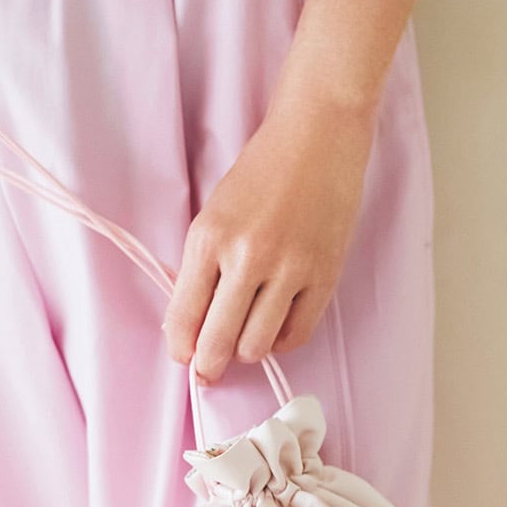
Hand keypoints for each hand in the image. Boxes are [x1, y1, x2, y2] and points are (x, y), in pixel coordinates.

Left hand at [161, 92, 377, 385]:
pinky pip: (297, 333)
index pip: (185, 314)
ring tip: (246, 338)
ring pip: (258, 345)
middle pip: (219, 341)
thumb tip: (192, 322)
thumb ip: (202, 267)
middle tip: (209, 370)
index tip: (185, 356)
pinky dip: (281, 341)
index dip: (182, 347)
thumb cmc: (261, 172)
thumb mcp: (214, 213)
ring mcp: (289, 269)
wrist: (317, 136)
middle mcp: (247, 257)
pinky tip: (275, 329)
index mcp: (210, 238)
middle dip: (209, 365)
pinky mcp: (324, 275)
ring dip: (247, 350)